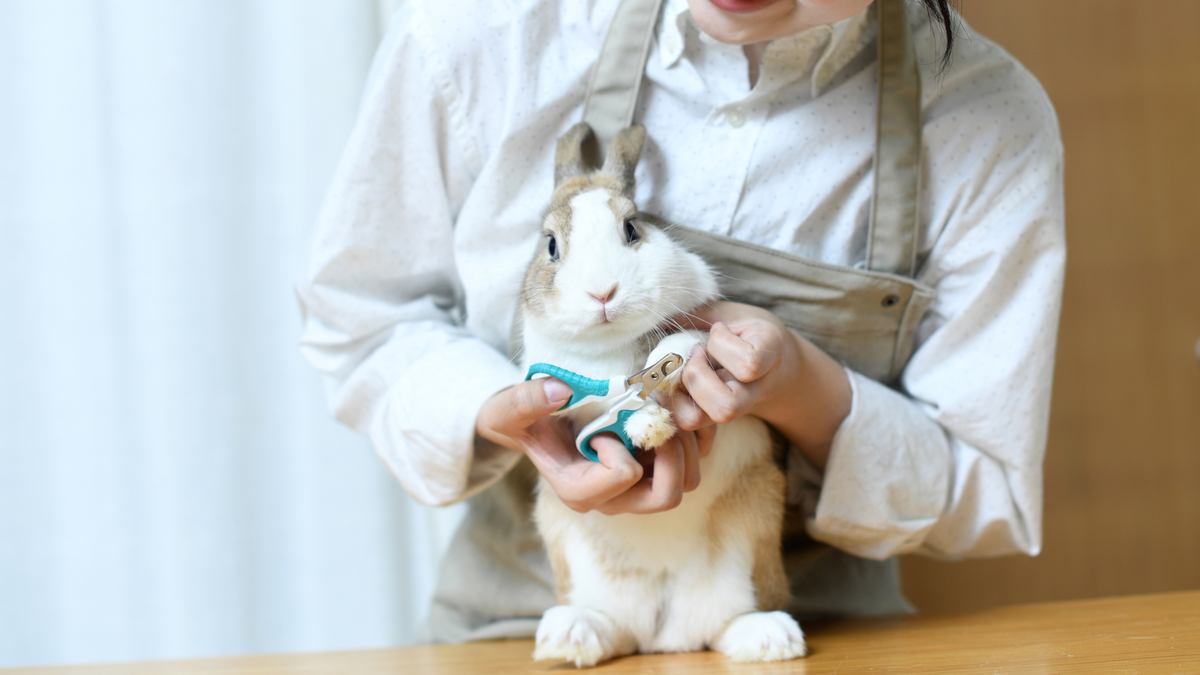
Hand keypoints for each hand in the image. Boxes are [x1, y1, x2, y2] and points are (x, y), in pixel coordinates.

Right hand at [476, 378, 715, 513]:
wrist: (536, 424)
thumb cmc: (523, 421)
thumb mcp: (508, 410)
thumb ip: (524, 402)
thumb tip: (560, 391)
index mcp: (580, 491)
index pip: (623, 475)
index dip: (618, 444)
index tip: (600, 426)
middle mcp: (615, 499)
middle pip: (667, 495)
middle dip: (671, 450)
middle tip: (654, 413)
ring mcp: (639, 488)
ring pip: (689, 481)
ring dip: (685, 441)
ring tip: (662, 408)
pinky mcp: (656, 472)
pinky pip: (695, 462)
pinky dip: (695, 436)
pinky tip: (672, 409)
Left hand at [663, 301, 851, 470]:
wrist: (775, 359)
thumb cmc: (746, 330)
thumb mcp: (730, 314)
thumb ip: (700, 313)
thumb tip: (658, 313)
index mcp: (769, 353)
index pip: (749, 364)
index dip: (721, 346)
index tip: (717, 330)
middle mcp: (757, 388)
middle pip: (726, 406)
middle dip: (697, 377)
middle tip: (696, 354)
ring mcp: (736, 408)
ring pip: (700, 420)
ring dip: (682, 391)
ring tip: (686, 369)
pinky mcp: (714, 418)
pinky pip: (685, 422)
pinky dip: (672, 400)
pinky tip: (680, 380)